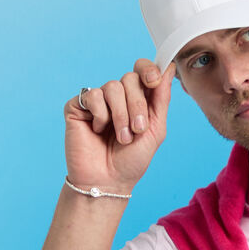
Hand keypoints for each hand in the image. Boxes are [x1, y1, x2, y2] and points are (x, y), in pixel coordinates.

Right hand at [64, 58, 176, 194]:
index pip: (142, 70)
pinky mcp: (78, 106)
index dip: (148, 70)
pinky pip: (93, 95)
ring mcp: (97, 100)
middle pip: (130, 78)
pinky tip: (98, 131)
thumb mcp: (155, 130)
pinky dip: (101, 115)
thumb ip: (161, 99)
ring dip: (121, 115)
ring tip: (121, 137)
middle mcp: (118, 96)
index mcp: (138, 100)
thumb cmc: (131, 161)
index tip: (154, 82)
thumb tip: (170, 67)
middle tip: (137, 130)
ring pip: (113, 86)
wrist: (108, 181)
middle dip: (137, 105)